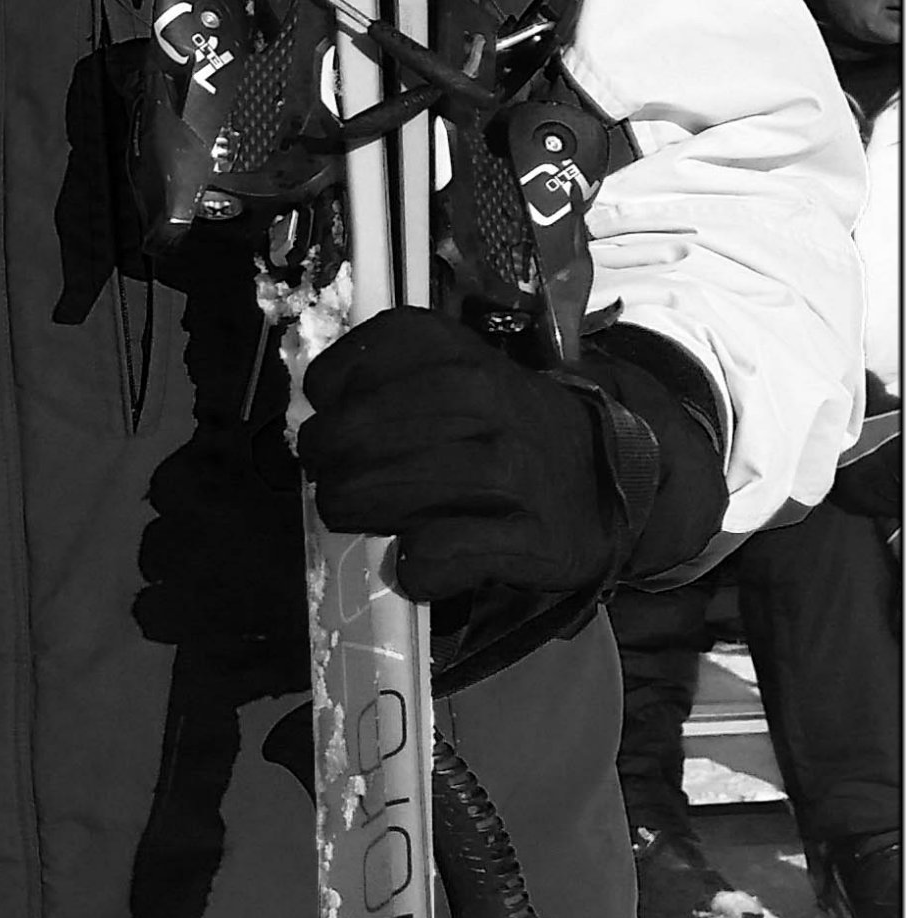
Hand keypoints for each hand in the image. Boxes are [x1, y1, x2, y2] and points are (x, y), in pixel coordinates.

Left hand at [299, 308, 725, 603]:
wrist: (612, 477)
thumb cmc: (504, 429)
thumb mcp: (451, 374)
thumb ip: (379, 386)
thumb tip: (305, 433)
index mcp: (447, 350)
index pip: (336, 375)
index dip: (323, 409)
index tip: (336, 422)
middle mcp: (479, 398)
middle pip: (347, 439)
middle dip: (327, 471)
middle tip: (338, 485)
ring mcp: (508, 468)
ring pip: (379, 493)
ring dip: (358, 515)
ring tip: (372, 519)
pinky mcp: (530, 537)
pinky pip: (433, 554)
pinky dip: (414, 567)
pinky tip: (422, 561)